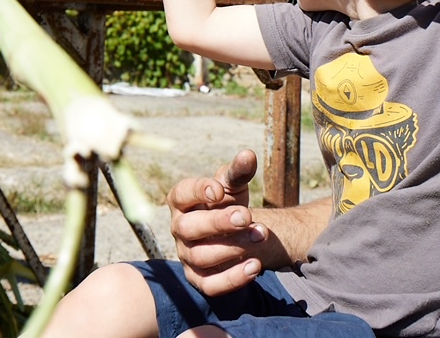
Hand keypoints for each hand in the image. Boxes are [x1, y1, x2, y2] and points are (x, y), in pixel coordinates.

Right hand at [167, 149, 268, 294]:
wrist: (237, 233)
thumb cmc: (229, 203)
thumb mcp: (234, 185)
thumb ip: (239, 172)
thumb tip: (248, 155)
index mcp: (182, 201)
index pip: (180, 194)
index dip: (197, 191)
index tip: (219, 190)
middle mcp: (179, 229)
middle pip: (188, 228)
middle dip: (218, 222)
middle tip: (246, 216)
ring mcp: (187, 256)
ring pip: (201, 257)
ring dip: (232, 247)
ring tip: (259, 236)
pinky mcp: (199, 279)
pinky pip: (210, 285)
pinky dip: (233, 278)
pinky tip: (255, 266)